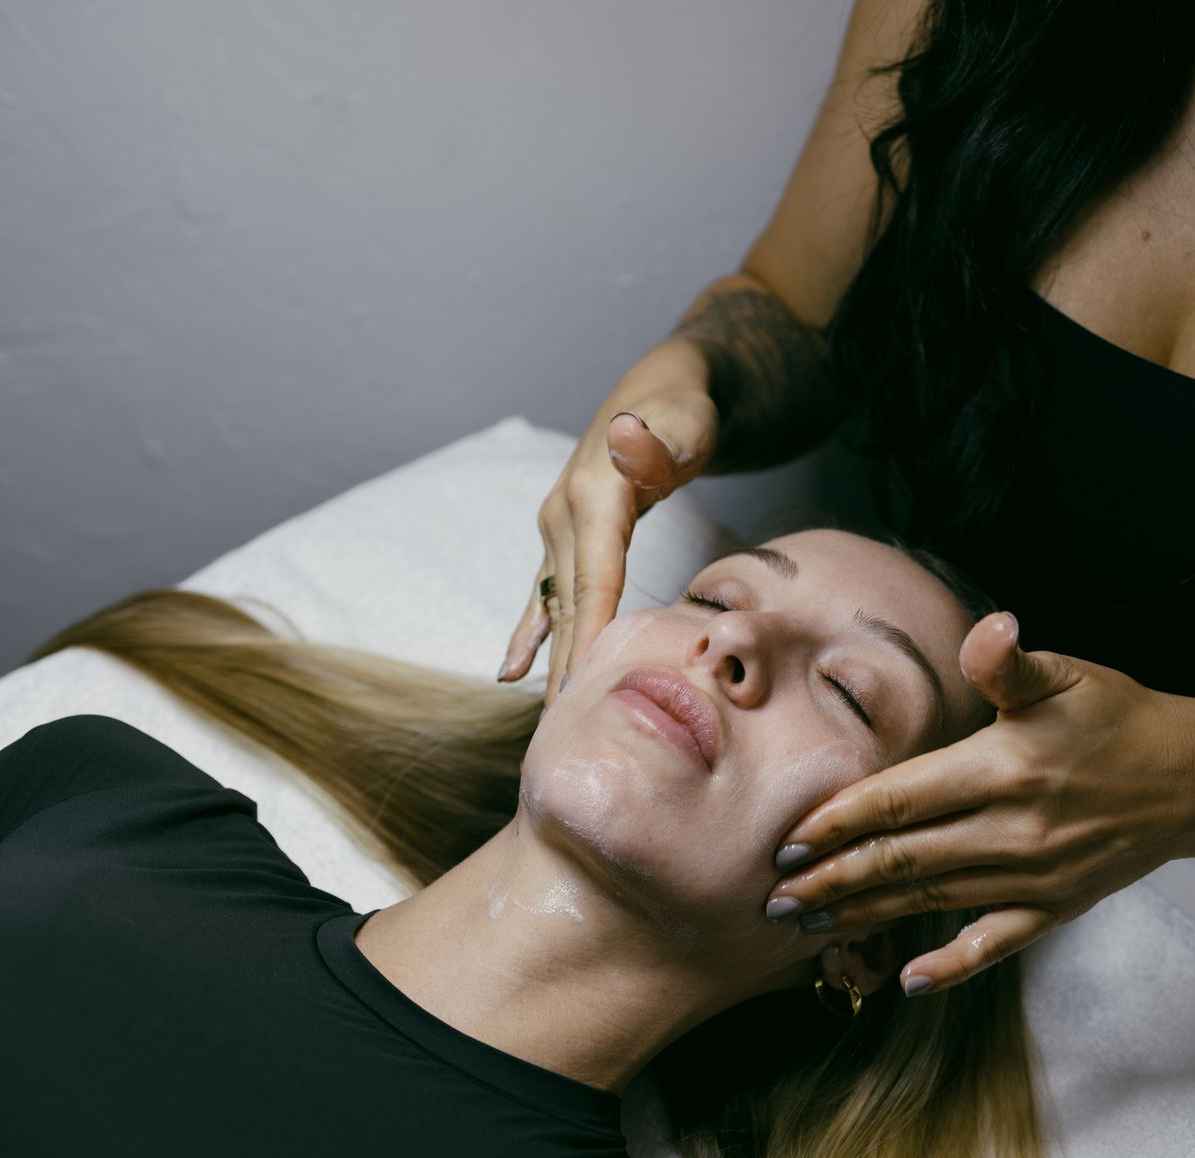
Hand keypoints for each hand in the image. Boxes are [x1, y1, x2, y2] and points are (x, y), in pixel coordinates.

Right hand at [500, 341, 719, 706]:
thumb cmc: (683, 413)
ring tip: (547, 718)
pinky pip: (546, 594)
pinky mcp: (565, 539)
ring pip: (555, 604)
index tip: (586, 682)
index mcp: (592, 495)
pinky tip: (511, 672)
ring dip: (550, 659)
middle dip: (567, 663)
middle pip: (569, 601)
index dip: (590, 630)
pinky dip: (531, 634)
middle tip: (566, 728)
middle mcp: (564, 515)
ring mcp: (559, 528)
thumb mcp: (683, 422)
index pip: (594, 576)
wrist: (662, 392)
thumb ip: (656, 445)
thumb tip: (626, 441)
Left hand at [763, 612, 1194, 995]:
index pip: (901, 800)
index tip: (788, 841)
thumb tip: (991, 629)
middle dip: (833, 880)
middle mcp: (1015, 829)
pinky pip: (995, 943)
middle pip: (904, 860)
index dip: (840, 823)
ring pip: (932, 901)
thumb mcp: (1065, 675)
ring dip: (867, 915)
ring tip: (810, 926)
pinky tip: (908, 981)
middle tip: (774, 898)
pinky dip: (951, 965)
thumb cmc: (1117, 716)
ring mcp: (1036, 876)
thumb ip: (1009, 663)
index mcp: (1004, 768)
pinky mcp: (1057, 906)